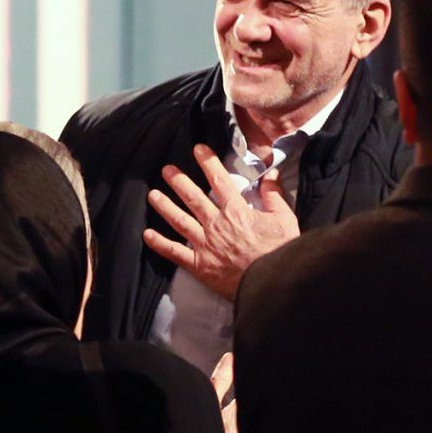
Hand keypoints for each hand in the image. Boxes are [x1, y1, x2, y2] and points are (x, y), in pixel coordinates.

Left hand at [143, 144, 299, 301]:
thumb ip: (274, 195)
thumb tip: (270, 174)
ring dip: (165, 206)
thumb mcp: (284, 219)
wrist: (273, 283)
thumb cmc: (280, 252)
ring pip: (180, 220)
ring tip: (152, 195)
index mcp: (236, 211)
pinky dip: (160, 244)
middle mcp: (216, 224)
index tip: (198, 149)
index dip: (208, 162)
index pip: (220, 181)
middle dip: (179, 181)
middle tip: (167, 169)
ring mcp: (205, 245)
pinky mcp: (199, 266)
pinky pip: (175, 252)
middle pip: (193, 197)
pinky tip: (147, 235)